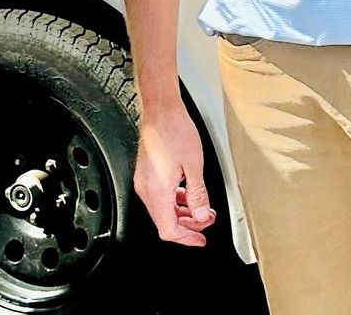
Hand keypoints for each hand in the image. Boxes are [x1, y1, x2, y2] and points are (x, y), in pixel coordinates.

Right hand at [135, 102, 217, 245]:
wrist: (161, 110)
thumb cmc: (175, 130)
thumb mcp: (194, 165)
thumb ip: (198, 194)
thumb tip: (201, 215)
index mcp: (157, 192)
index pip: (168, 229)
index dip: (186, 238)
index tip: (200, 239)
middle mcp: (146, 190)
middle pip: (165, 221)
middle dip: (187, 225)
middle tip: (206, 222)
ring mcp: (144, 181)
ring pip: (162, 209)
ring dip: (182, 212)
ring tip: (201, 209)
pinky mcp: (146, 174)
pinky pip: (160, 196)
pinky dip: (174, 200)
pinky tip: (187, 195)